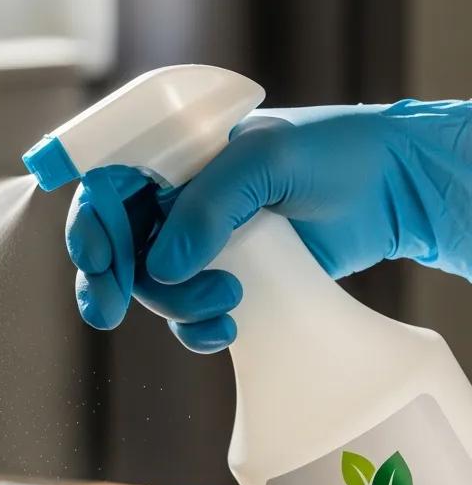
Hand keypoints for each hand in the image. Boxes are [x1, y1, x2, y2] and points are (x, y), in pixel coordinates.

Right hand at [67, 100, 471, 350]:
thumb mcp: (269, 161)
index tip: (96, 260)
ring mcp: (199, 244)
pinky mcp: (223, 280)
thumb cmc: (337, 154)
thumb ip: (210, 206)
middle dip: (108, 281)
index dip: (90, 224)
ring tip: (227, 300)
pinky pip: (185, 316)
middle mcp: (177, 200)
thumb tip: (162, 268)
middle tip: (108, 312)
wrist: (394, 192)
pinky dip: (195, 329)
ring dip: (175, 304)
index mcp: (175, 156)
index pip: (108, 187)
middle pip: (116, 245)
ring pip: (151, 287)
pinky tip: (227, 330)